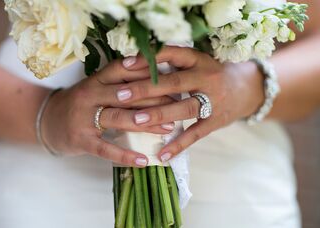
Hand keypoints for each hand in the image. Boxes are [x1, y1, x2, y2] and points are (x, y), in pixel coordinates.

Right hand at [41, 60, 174, 166]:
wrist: (47, 120)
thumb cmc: (80, 103)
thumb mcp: (96, 87)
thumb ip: (119, 84)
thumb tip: (154, 84)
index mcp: (96, 80)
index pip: (123, 70)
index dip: (147, 71)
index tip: (171, 75)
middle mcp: (90, 95)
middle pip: (126, 94)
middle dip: (155, 98)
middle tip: (178, 103)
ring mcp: (84, 118)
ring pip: (119, 118)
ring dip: (147, 123)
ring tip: (170, 128)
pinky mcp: (81, 140)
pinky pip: (106, 148)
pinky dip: (125, 155)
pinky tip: (143, 160)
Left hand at [119, 46, 264, 161]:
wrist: (248, 88)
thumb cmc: (212, 73)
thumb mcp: (197, 62)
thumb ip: (174, 63)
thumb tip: (136, 63)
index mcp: (198, 59)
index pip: (172, 54)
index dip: (149, 59)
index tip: (124, 65)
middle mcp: (207, 77)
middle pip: (174, 82)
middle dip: (146, 89)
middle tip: (120, 95)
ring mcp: (213, 100)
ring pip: (184, 108)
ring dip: (159, 114)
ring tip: (136, 121)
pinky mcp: (216, 121)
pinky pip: (196, 134)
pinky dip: (179, 145)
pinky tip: (162, 155)